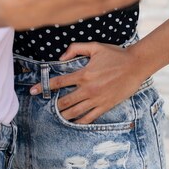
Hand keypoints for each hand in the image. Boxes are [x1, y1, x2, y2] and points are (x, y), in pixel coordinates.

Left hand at [29, 42, 145, 122]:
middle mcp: (88, 88)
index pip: (59, 82)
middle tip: (46, 106)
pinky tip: (73, 122)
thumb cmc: (115, 54)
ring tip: (58, 115)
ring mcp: (97, 99)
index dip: (44, 86)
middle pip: (65, 101)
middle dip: (54, 104)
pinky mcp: (106, 106)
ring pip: (75, 111)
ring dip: (64, 114)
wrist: (135, 65)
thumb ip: (75, 49)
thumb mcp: (94, 46)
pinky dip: (80, 121)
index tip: (33, 91)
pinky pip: (89, 117)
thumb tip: (60, 58)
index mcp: (83, 74)